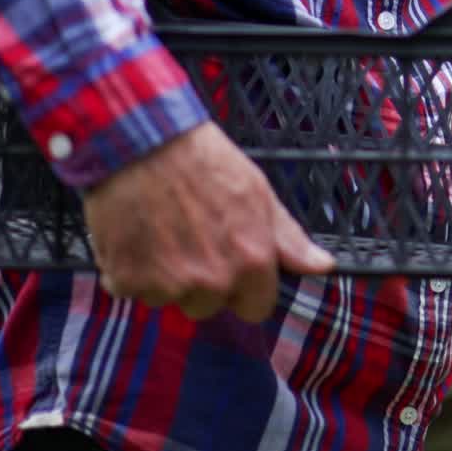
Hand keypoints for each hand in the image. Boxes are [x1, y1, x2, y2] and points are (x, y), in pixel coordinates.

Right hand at [84, 121, 335, 321]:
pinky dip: (131, 270)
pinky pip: (133, 290)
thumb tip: (324, 267)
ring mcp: (168, 285)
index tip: (235, 264)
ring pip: (171, 299)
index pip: (257, 308)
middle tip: (193, 236)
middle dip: (204, 280)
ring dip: (166, 277)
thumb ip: (289, 239)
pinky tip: (136, 233)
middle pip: (211, 306)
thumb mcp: (259, 192)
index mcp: (251, 261)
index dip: (248, 287)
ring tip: (163, 229)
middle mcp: (212, 281)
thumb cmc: (206, 160)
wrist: (144, 142)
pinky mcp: (127, 282)